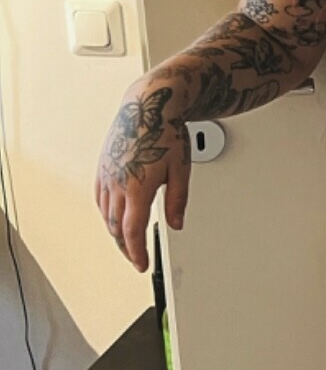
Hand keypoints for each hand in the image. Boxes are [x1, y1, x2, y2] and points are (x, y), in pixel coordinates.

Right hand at [95, 79, 192, 272]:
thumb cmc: (166, 132)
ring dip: (116, 232)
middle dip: (126, 248)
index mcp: (138, 187)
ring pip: (107, 215)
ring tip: (127, 243)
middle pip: (117, 228)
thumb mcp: (181, 170)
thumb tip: (176, 224)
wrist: (148, 105)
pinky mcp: (102, 167)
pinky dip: (107, 214)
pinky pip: (100, 199)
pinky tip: (114, 217)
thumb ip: (177, 200)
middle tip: (136, 258)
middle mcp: (117, 183)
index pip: (133, 231)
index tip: (142, 264)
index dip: (137, 252)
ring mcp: (107, 175)